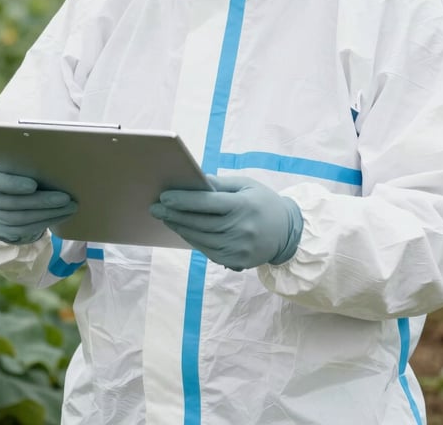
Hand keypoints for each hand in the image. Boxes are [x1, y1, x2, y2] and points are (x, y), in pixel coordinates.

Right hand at [0, 164, 77, 243]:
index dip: (13, 184)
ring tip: (70, 208)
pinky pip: (25, 230)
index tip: (33, 185)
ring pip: (21, 220)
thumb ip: (26, 164)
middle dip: (42, 202)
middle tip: (66, 198)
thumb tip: (56, 160)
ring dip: (49, 214)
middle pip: (13, 204)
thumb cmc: (15, 173)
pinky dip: (46, 222)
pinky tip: (61, 216)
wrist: (0, 195)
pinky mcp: (2, 232)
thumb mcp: (14, 165)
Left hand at [149, 175, 302, 269]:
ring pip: (200, 238)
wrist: (287, 233)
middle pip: (199, 222)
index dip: (184, 200)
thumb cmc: (263, 203)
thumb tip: (194, 180)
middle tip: (155, 208)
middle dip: (174, 214)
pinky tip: (182, 229)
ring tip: (164, 217)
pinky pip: (206, 250)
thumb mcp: (246, 185)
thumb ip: (220, 184)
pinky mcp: (235, 261)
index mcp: (243, 206)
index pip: (208, 203)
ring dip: (179, 227)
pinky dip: (191, 239)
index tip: (164, 196)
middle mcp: (240, 229)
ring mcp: (237, 248)